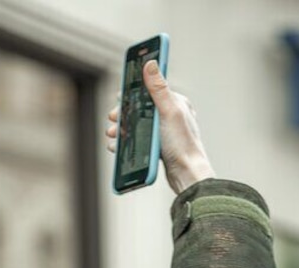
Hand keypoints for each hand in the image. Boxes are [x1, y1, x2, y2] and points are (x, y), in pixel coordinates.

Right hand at [106, 60, 215, 194]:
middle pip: (139, 108)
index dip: (133, 92)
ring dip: (120, 128)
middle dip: (123, 113)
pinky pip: (137, 140)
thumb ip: (158, 88)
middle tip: (112, 119)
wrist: (186, 173)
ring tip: (112, 135)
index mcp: (175, 102)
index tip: (119, 95)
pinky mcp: (158, 146)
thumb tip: (150, 63)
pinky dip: (125, 142)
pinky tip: (116, 147)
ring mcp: (163, 131)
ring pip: (135, 124)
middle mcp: (169, 115)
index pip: (151, 90)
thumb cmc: (181, 142)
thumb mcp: (168, 111)